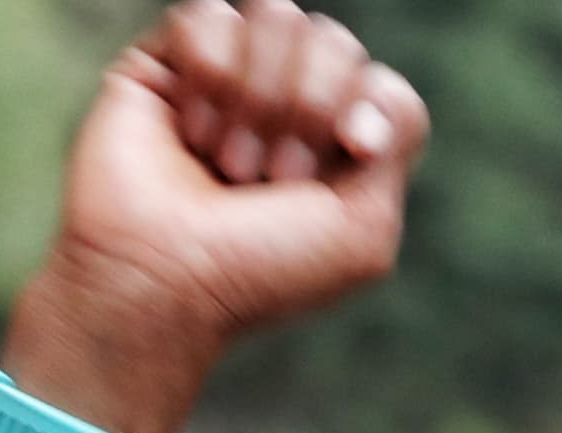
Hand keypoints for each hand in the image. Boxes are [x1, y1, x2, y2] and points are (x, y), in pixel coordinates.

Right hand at [6, 2, 430, 432]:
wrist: (160, 278)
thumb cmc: (260, 269)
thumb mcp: (364, 230)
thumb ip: (400, 139)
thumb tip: (370, 87)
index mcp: (339, 149)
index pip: (382, 85)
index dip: (370, 106)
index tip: (350, 151)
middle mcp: (287, 107)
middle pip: (335, 41)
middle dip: (309, 106)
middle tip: (271, 177)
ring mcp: (228, 80)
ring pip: (276, 14)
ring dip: (258, 96)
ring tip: (229, 161)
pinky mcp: (167, 62)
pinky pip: (210, 15)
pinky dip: (209, 76)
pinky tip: (191, 132)